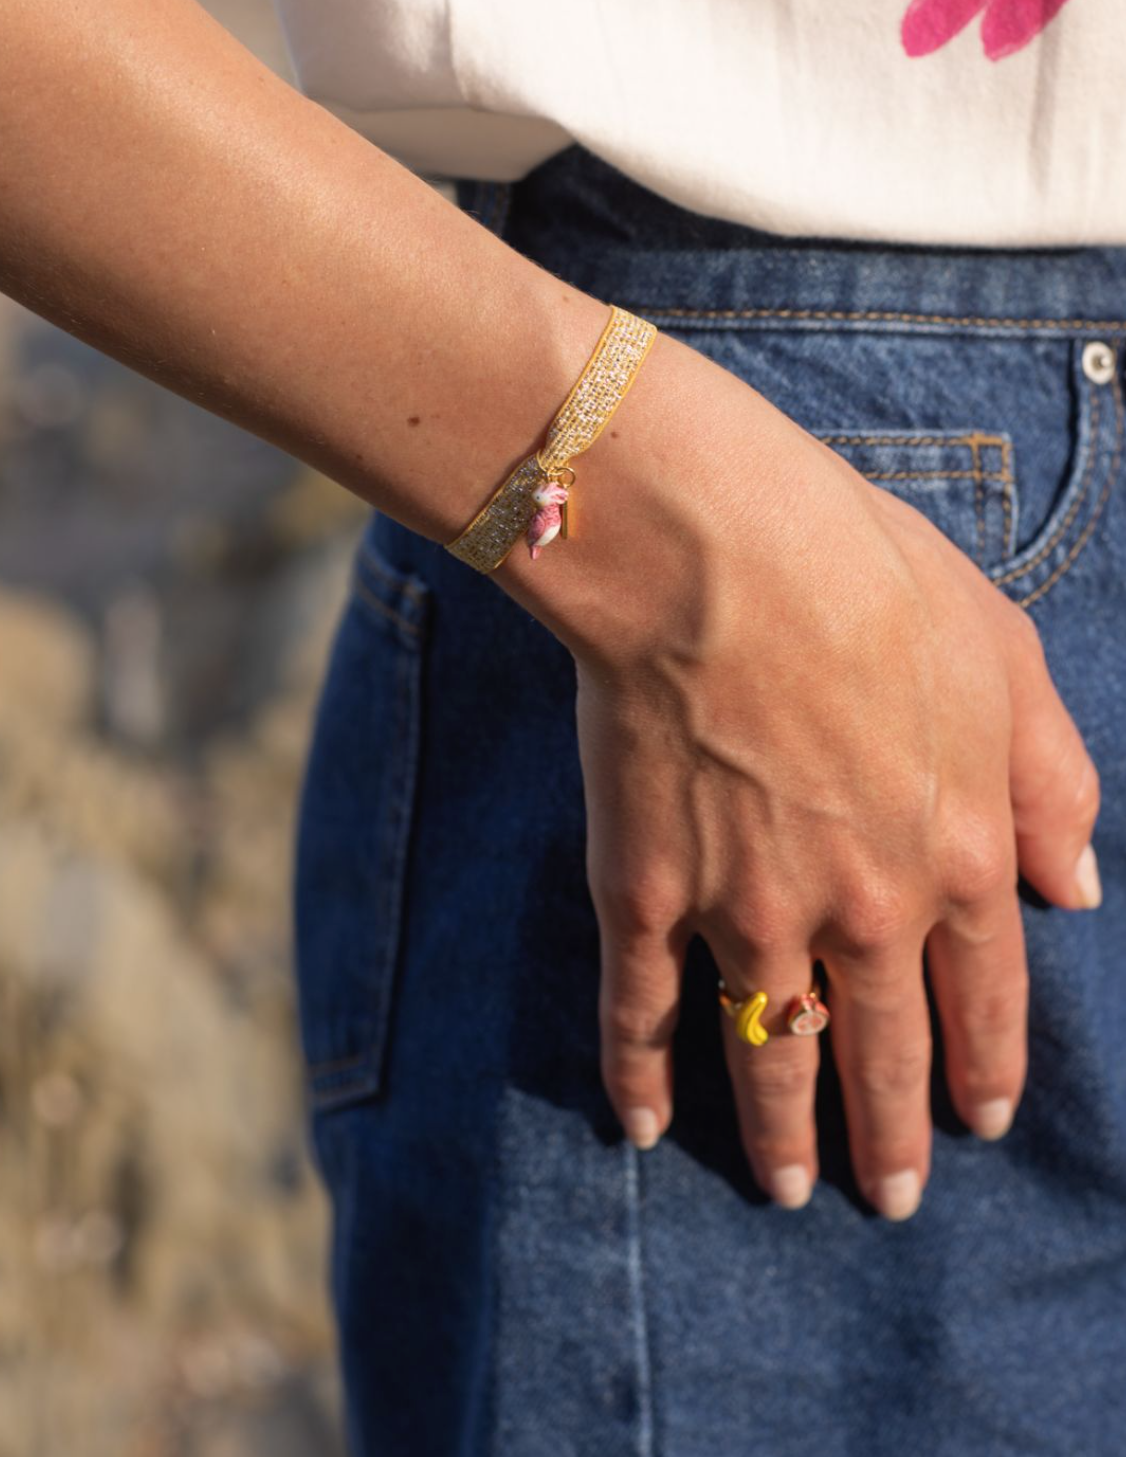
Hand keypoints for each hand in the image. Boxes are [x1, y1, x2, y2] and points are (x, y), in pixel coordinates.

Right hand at [497, 327, 1100, 1219]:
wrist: (718, 558)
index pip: (984, 990)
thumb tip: (1075, 885)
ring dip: (783, 1132)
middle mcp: (862, 907)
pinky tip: (641, 1126)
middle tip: (891, 1199)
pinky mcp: (646, 895)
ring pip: (771, 1047)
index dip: (984, 1062)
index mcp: (956, 851)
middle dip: (891, 1132)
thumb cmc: (867, 580)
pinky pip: (642, 1008)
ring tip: (789, 1190)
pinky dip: (639, 1074)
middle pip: (885, 1046)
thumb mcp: (1006, 658)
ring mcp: (748, 911)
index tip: (979, 1120)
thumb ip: (1049, 782)